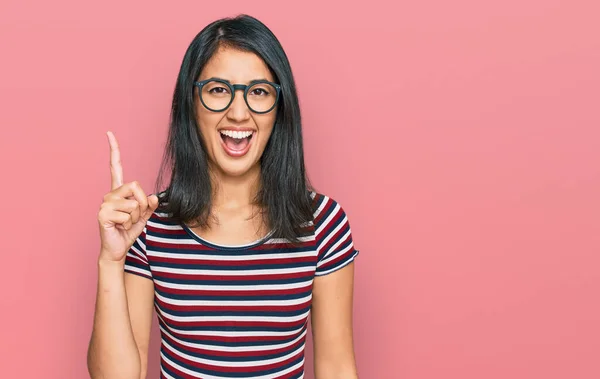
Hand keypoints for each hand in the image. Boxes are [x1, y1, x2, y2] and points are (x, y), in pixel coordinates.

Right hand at [97, 131, 157, 262]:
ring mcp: (104, 204)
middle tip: (135, 216)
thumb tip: (154, 196)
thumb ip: (150, 206)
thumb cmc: (128, 231)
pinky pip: (127, 214)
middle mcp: (110, 194)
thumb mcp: (144, 217)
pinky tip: (119, 227)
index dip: (114, 150)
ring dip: (136, 217)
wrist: (117, 249)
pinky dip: (129, 223)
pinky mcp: (103, 214)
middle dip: (143, 203)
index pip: (116, 167)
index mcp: (119, 192)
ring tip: (126, 223)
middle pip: (135, 186)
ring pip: (134, 203)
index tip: (109, 133)